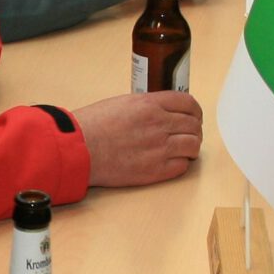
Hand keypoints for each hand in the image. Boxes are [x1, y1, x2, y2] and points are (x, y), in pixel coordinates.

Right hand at [74, 90, 203, 186]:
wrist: (78, 149)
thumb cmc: (92, 125)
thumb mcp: (122, 103)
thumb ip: (147, 105)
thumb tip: (164, 111)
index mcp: (150, 104)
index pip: (188, 103)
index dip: (194, 111)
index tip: (193, 116)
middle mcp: (159, 124)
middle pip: (193, 125)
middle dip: (194, 129)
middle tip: (188, 134)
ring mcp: (159, 148)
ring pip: (193, 145)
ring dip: (191, 147)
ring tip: (183, 149)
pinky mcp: (155, 171)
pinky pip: (182, 166)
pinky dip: (181, 163)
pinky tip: (172, 161)